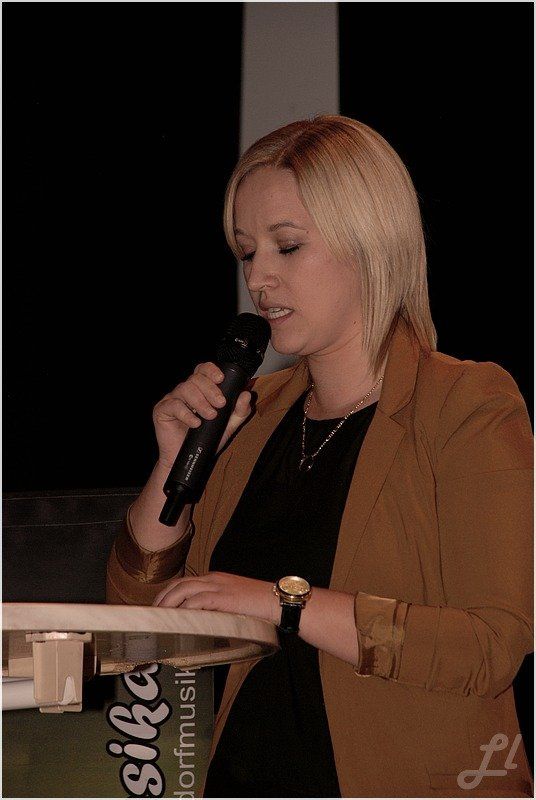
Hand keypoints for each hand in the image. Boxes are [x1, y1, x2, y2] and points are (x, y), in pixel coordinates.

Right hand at [152, 362, 253, 467]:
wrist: (188, 458)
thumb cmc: (206, 439)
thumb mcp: (228, 426)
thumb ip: (239, 411)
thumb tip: (247, 394)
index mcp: (200, 389)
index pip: (203, 370)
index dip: (211, 370)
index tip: (221, 379)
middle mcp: (185, 391)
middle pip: (196, 378)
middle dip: (210, 389)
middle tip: (221, 404)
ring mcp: (172, 399)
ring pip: (185, 388)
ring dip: (200, 402)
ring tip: (210, 416)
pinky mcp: (162, 410)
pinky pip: (173, 405)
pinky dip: (186, 414)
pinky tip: (195, 423)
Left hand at [152, 571, 278, 623]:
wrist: (277, 601)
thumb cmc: (259, 605)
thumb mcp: (233, 602)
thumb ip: (217, 607)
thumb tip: (202, 623)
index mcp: (214, 579)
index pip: (184, 582)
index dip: (168, 594)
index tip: (158, 607)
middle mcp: (213, 579)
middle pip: (179, 584)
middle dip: (162, 598)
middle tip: (152, 615)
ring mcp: (218, 586)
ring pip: (184, 590)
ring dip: (168, 604)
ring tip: (159, 619)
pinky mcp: (224, 597)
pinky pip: (198, 601)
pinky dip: (185, 609)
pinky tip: (177, 619)